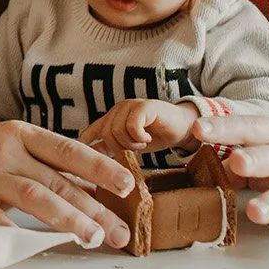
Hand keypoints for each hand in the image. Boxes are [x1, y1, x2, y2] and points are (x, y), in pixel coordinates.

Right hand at [0, 123, 135, 248]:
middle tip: (120, 231)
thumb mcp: (9, 146)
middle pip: (57, 181)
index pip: (68, 150)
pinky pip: (1, 223)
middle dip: (94, 208)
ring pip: (35, 197)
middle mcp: (4, 152)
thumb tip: (96, 186)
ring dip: (69, 219)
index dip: (101, 167)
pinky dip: (25, 237)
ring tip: (94, 239)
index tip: (129, 185)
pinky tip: (46, 248)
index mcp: (20, 134)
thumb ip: (46, 163)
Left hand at [81, 99, 198, 155]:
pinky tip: (147, 139)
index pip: (89, 132)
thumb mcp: (129, 146)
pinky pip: (132, 125)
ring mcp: (130, 106)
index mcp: (111, 119)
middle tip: (136, 150)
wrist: (183, 127)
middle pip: (105, 134)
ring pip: (117, 130)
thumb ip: (111, 149)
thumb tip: (89, 159)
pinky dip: (139, 137)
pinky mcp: (144, 106)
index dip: (85, 146)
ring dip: (131, 143)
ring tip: (142, 143)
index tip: (85, 161)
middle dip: (120, 148)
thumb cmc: (156, 136)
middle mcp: (117, 110)